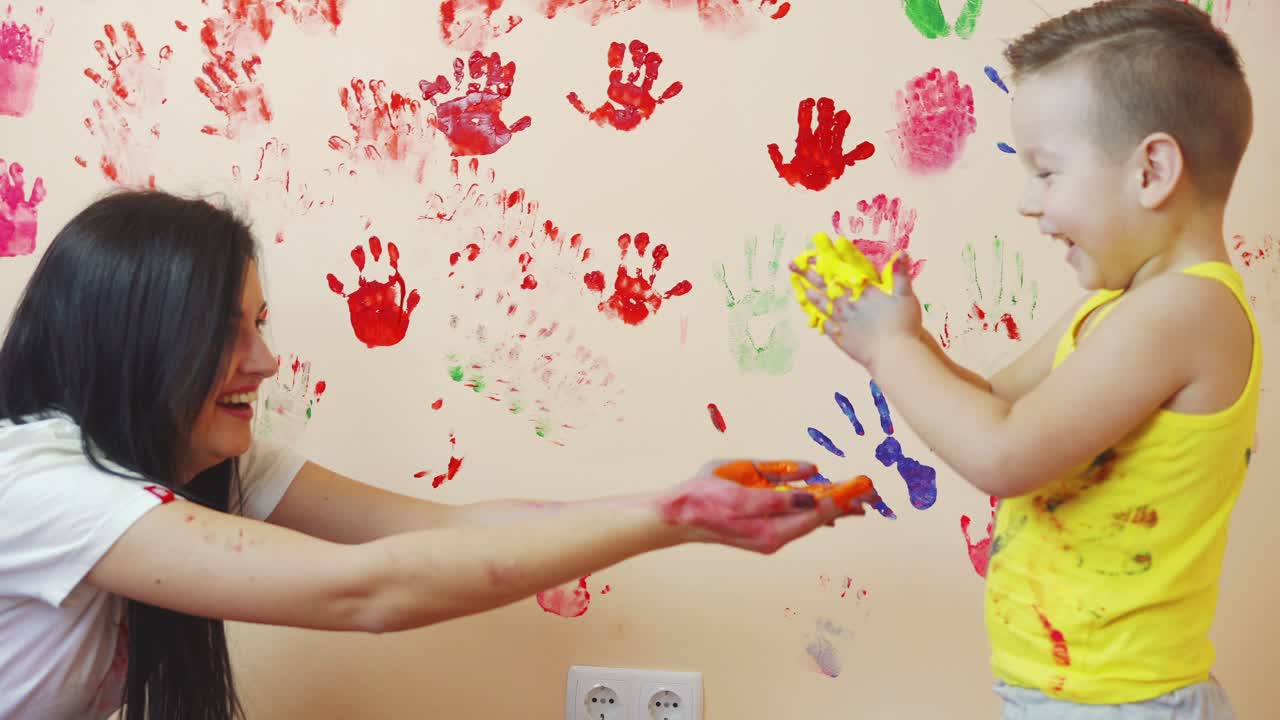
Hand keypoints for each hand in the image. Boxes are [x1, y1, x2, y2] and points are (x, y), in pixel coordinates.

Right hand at [656, 460, 849, 553]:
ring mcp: (770, 534)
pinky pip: (797, 520)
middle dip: (845, 504)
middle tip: (872, 493)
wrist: (678, 516)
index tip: (861, 486)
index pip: (817, 512)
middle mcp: (775, 536)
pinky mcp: (764, 528)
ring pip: (810, 519)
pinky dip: (815, 512)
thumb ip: (777, 491)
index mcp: (771, 528)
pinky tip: (831, 511)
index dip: (841, 498)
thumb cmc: (704, 498)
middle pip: (819, 518)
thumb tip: (812, 487)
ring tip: (860, 501)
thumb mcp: (740, 489)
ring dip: (834, 508)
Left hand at [791, 253, 922, 367]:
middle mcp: (848, 304)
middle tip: (793, 266)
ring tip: (800, 287)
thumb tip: (901, 253)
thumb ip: (901, 274)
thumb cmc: (902, 325)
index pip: (840, 272)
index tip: (812, 253)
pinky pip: (826, 326)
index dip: (826, 262)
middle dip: (808, 274)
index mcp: (862, 291)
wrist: (893, 355)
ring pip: (822, 305)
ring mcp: (842, 322)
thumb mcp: (905, 296)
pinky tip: (814, 318)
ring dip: (810, 295)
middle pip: (825, 286)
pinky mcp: (841, 338)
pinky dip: (819, 320)